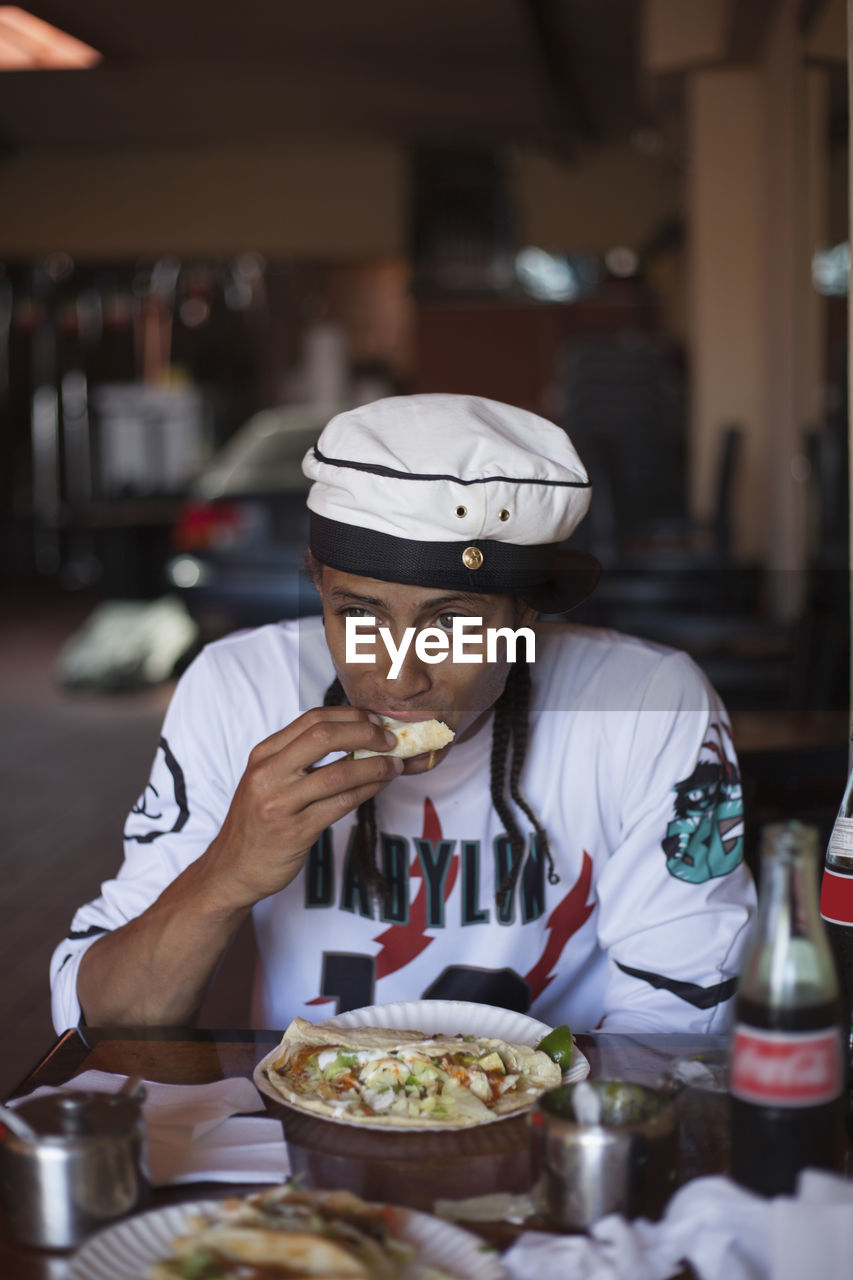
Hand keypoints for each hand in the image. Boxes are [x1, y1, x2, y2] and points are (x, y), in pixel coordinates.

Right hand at [201, 707, 401, 908]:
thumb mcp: (267, 780)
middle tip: (390, 739)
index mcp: (263, 755)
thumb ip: (298, 757)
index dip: (349, 715)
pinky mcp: (295, 832)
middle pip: (323, 737)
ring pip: (338, 773)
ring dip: (374, 766)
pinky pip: (341, 805)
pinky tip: (380, 786)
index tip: (374, 720)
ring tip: (394, 765)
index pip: (311, 720)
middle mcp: (268, 774)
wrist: (231, 869)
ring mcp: (280, 803)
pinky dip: (367, 791)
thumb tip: (353, 737)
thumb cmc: (258, 822)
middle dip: (365, 733)